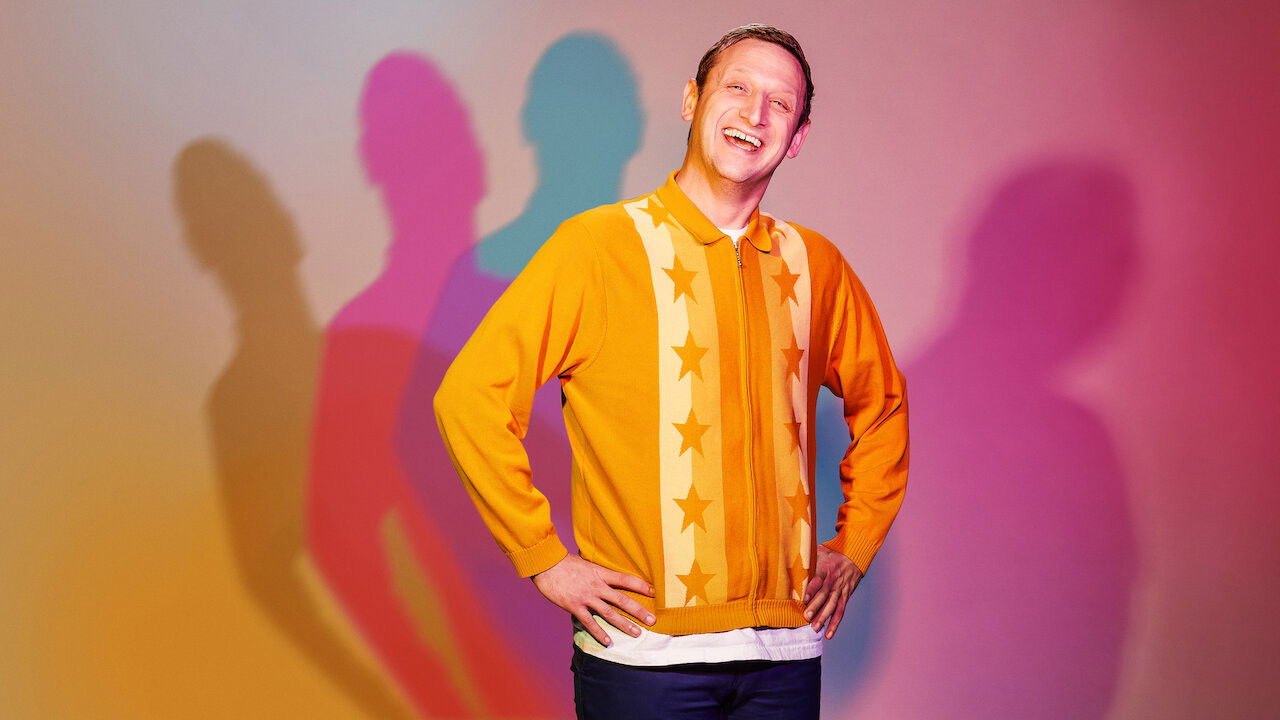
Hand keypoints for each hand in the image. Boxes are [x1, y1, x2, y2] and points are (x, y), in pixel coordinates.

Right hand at [530, 553, 656, 646]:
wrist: (546, 564)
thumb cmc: (565, 562)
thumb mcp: (586, 563)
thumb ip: (597, 572)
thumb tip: (608, 574)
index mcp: (600, 573)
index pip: (626, 579)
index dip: (640, 586)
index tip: (654, 592)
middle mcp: (597, 586)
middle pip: (623, 600)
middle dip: (639, 611)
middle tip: (653, 620)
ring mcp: (586, 597)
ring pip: (610, 614)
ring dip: (625, 625)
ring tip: (637, 634)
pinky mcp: (574, 606)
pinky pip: (589, 623)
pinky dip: (599, 633)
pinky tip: (608, 642)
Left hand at [802, 545, 863, 639]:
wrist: (853, 556)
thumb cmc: (830, 555)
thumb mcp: (818, 552)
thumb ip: (805, 561)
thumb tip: (786, 564)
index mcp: (825, 569)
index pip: (817, 580)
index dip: (811, 589)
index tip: (803, 598)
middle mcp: (833, 581)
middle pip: (824, 595)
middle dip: (815, 607)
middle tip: (806, 617)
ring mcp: (839, 590)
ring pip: (832, 606)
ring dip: (824, 617)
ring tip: (815, 628)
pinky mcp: (845, 597)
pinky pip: (840, 612)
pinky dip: (835, 624)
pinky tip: (828, 634)